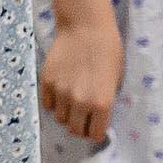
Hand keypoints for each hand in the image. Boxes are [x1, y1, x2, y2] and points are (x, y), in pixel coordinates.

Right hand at [41, 18, 123, 141]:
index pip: (94, 134)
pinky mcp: (46, 82)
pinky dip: (54, 102)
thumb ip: (104, 102)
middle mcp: (79, 102)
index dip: (95, 131)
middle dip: (80, 125)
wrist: (86, 28)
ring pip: (60, 118)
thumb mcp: (115, 81)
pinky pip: (48, 104)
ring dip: (66, 113)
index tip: (95, 125)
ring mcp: (61, 93)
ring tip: (72, 100)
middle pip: (74, 129)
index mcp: (101, 104)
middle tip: (83, 115)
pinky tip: (61, 91)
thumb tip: (95, 117)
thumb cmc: (109, 52)